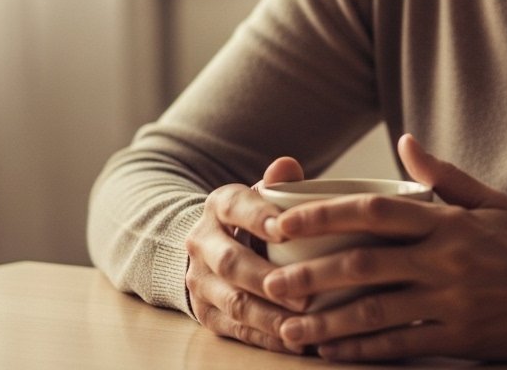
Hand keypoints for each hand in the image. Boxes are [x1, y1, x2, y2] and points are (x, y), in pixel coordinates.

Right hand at [183, 156, 307, 353]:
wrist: (207, 248)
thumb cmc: (253, 220)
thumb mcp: (261, 196)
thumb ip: (278, 184)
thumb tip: (287, 165)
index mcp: (219, 206)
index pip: (236, 207)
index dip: (258, 218)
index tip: (285, 230)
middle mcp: (202, 242)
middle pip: (232, 262)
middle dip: (268, 279)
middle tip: (306, 293)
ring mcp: (200, 280)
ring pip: (233, 301)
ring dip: (270, 316)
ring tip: (303, 326)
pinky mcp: (206, 312)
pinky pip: (236, 329)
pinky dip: (266, 337)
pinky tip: (295, 342)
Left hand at [262, 134, 506, 361]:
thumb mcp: (490, 202)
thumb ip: (443, 175)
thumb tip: (405, 141)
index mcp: (445, 221)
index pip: (373, 211)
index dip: (322, 215)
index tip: (282, 222)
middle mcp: (444, 259)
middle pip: (362, 263)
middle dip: (310, 274)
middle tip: (269, 282)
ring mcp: (451, 300)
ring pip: (374, 310)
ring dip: (326, 320)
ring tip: (289, 328)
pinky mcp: (460, 337)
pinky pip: (401, 344)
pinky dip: (362, 350)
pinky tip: (332, 352)